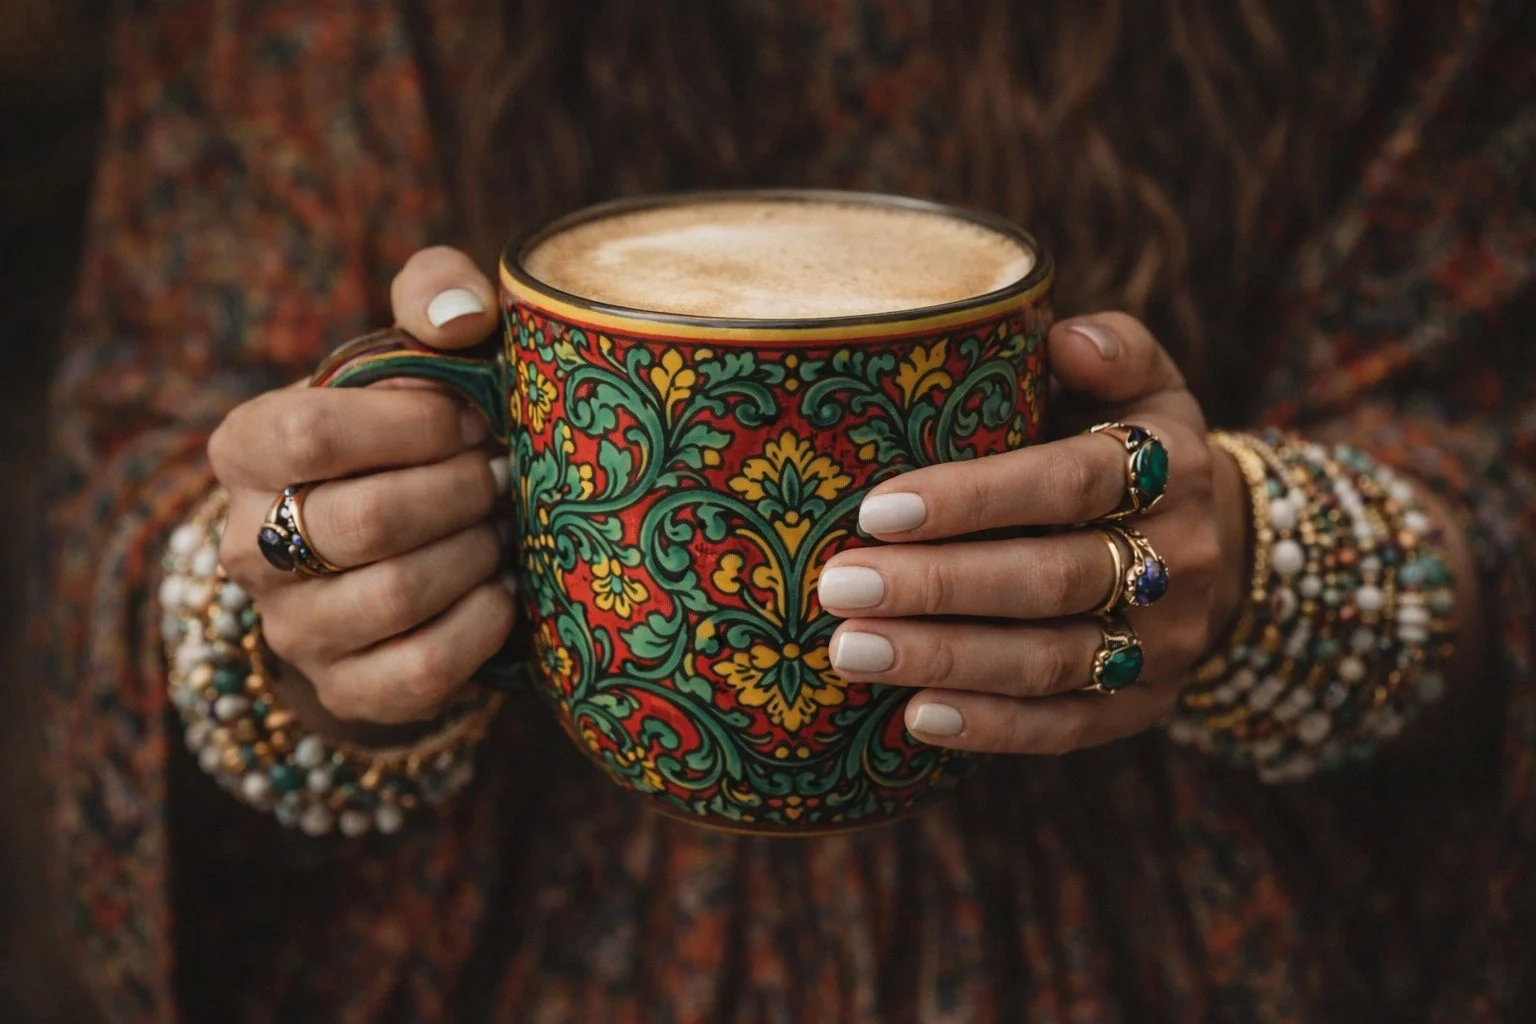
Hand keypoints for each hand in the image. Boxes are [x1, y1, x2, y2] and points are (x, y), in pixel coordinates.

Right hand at [209, 247, 515, 727]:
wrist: (387, 548)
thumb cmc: (408, 433)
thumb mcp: (413, 351)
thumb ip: (435, 295)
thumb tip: (463, 318)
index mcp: (246, 448)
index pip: (311, 432)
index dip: (415, 424)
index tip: (474, 417)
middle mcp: (248, 544)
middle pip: (366, 520)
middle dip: (461, 492)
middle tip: (502, 473)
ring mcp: (292, 626)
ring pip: (395, 595)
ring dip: (475, 553)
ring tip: (502, 526)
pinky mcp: (343, 688)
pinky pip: (421, 670)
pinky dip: (480, 625)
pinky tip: (502, 590)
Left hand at [818, 312, 1248, 752]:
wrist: (1219, 544)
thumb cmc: (1133, 446)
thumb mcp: (1144, 383)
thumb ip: (1110, 349)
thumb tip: (1062, 338)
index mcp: (1169, 465)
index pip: (1069, 482)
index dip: (975, 499)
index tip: (875, 511)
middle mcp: (1180, 558)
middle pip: (1050, 578)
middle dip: (938, 587)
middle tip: (838, 588)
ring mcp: (1165, 642)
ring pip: (1051, 660)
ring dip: (946, 659)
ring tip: (851, 652)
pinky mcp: (1145, 705)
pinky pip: (1067, 727)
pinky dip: (991, 726)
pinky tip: (914, 716)